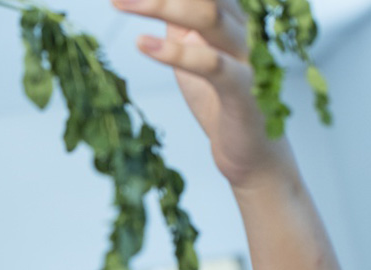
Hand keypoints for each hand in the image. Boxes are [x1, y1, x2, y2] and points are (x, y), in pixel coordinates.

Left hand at [112, 0, 295, 188]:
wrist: (249, 153)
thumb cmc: (219, 102)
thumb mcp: (192, 56)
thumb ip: (181, 27)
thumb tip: (157, 1)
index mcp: (232, 18)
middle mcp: (245, 29)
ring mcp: (248, 56)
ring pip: (209, 17)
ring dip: (161, 5)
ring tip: (120, 2)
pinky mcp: (243, 88)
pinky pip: (210, 63)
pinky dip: (174, 52)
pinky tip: (142, 43)